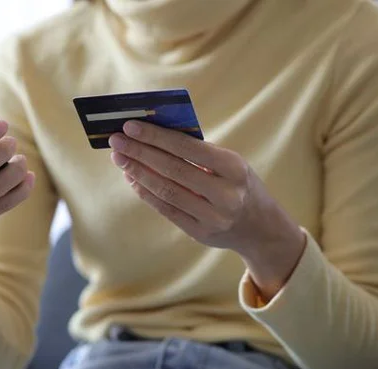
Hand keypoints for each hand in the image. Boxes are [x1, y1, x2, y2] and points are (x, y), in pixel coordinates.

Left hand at [109, 120, 305, 299]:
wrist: (262, 228)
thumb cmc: (239, 185)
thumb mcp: (230, 164)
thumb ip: (198, 152)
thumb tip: (153, 137)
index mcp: (234, 168)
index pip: (187, 148)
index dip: (156, 137)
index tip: (130, 126)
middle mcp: (225, 194)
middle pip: (172, 170)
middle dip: (140, 153)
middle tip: (116, 141)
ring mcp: (213, 217)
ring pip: (166, 191)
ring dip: (138, 172)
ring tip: (120, 158)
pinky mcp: (200, 233)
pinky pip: (167, 210)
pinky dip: (146, 192)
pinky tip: (132, 178)